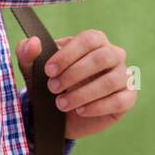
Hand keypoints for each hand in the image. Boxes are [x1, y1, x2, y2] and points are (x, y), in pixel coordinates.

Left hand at [15, 30, 135, 139]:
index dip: (68, 54)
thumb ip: (27, 53)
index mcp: (95, 40)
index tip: (48, 71)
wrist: (60, 114)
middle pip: (102, 58)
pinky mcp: (128, 98)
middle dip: (74, 74)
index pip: (88, 39)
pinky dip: (97, 107)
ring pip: (111, 81)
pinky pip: (120, 100)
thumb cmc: (50, 83)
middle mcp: (114, 54)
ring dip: (83, 94)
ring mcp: (124, 76)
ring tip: (61, 104)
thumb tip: (33, 42)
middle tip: (52, 88)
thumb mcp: (33, 70)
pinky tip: (80, 111)